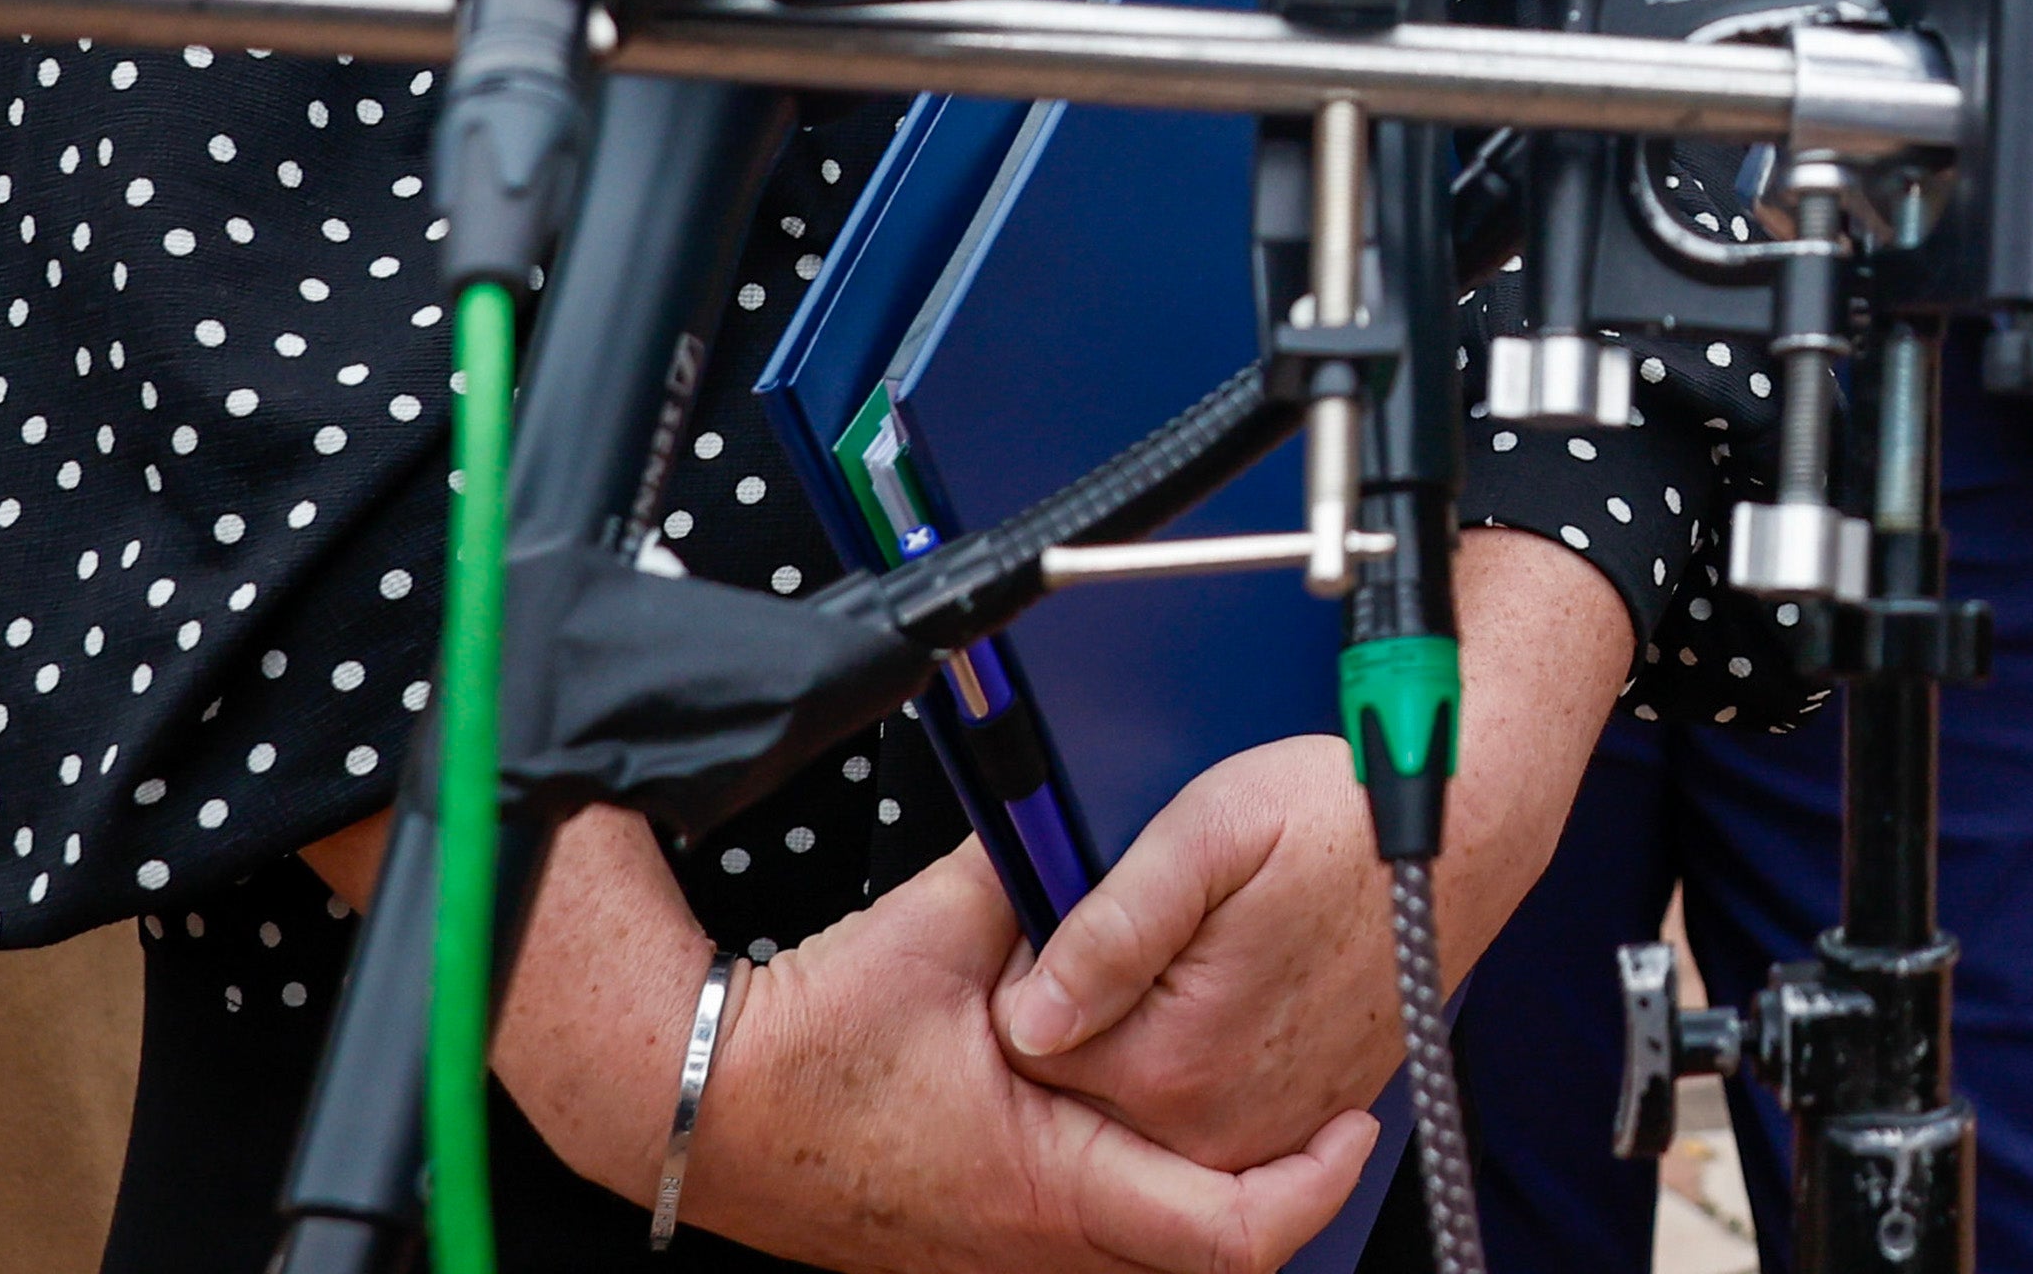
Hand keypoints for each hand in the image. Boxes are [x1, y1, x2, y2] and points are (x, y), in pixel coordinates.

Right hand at [349, 809, 1368, 1273]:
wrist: (685, 1097)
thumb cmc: (802, 1042)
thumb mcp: (944, 928)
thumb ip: (1039, 869)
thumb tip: (1091, 803)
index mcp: (1049, 1180)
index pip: (1227, 1230)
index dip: (1310, 1182)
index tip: (1347, 1119)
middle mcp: (1028, 1239)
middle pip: (1193, 1247)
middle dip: (1260, 1175)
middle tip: (1311, 1101)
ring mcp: (987, 1249)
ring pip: (1128, 1241)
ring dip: (1183, 1177)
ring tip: (1228, 1099)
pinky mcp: (953, 1234)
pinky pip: (1068, 1225)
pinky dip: (1113, 1172)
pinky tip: (1113, 1106)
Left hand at [999, 529, 1630, 1166]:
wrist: (1465, 835)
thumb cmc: (1345, 817)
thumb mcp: (1211, 830)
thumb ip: (1109, 928)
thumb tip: (1029, 1014)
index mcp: (1173, 1061)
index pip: (1029, 1043)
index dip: (1037, 966)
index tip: (1074, 911)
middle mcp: (1218, 1120)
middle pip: (1083, 1084)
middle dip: (1092, 1005)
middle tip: (1149, 918)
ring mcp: (1266, 1128)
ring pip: (1144, 1102)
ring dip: (1148, 1032)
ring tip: (1200, 946)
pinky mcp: (1305, 1118)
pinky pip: (1213, 1109)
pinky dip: (1208, 1055)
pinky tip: (1237, 982)